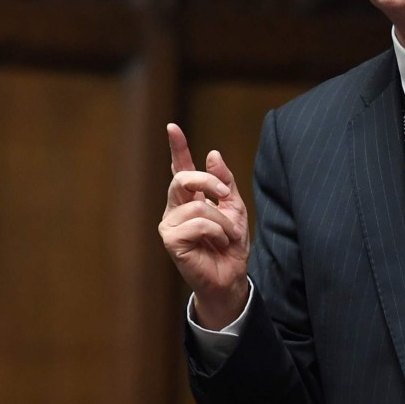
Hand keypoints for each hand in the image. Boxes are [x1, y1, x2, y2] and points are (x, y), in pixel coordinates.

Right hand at [158, 123, 249, 329]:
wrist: (231, 276)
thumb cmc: (230, 245)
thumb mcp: (234, 208)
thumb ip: (225, 182)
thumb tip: (213, 153)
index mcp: (190, 198)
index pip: (180, 168)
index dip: (177, 147)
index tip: (172, 127)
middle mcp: (175, 209)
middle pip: (183, 178)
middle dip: (209, 182)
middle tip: (227, 195)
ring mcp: (170, 224)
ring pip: (197, 205)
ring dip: (221, 220)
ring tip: (226, 236)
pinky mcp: (170, 240)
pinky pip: (197, 223)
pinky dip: (216, 231)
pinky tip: (218, 244)